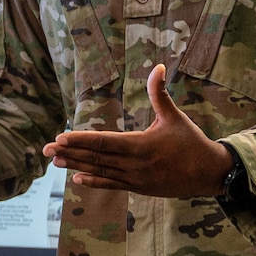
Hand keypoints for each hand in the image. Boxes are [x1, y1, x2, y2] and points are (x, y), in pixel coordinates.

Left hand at [43, 65, 232, 197]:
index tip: (61, 136)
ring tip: (56, 161)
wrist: (209, 173)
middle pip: (96, 157)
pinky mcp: (139, 188)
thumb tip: (157, 66)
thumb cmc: (191, 142)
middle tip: (46, 149)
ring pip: (101, 171)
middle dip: (70, 152)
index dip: (81, 139)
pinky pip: (112, 185)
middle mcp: (135, 164)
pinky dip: (94, 182)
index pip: (104, 142)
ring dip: (77, 166)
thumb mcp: (175, 116)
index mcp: (141, 145)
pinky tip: (77, 178)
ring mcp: (136, 179)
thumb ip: (159, 93)